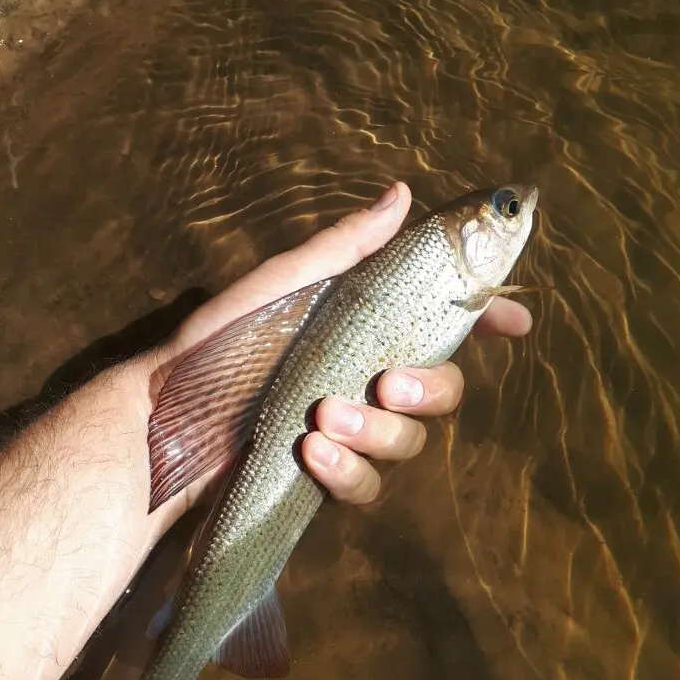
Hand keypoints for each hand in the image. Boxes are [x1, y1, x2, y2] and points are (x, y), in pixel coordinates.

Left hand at [147, 181, 531, 521]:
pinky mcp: (325, 478)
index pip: (439, 321)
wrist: (165, 415)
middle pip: (441, 390)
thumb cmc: (219, 341)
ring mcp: (348, 432)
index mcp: (360, 329)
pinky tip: (311, 454)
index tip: (514, 320)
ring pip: (408, 442)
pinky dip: (348, 472)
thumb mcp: (282, 285)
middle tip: (388, 383)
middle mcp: (364, 379)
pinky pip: (366, 486)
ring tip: (323, 418)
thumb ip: (344, 249)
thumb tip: (403, 193)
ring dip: (379, 433)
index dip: (483, 319)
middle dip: (430, 389)